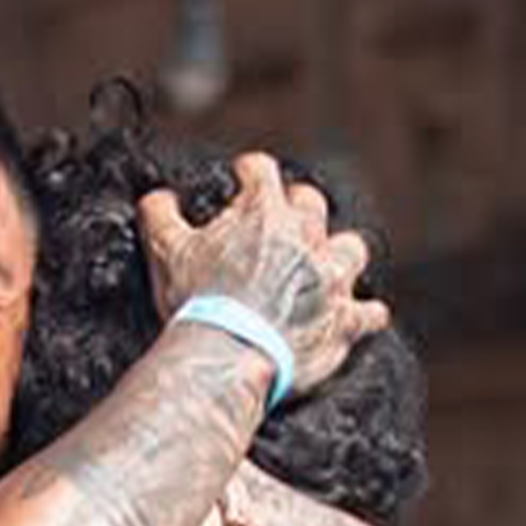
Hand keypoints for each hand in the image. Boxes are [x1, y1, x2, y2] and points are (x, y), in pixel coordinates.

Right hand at [141, 152, 389, 395]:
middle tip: (278, 221)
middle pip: (311, 203)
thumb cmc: (197, 302)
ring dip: (338, 253)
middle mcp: (307, 237)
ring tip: (323, 264)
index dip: (248, 171)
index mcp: (264, 213)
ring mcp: (330, 278)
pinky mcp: (343, 320)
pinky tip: (356, 315)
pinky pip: (369, 313)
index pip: (260, 171)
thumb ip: (160, 217)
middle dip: (296, 206)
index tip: (241, 176)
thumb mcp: (165, 252)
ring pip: (350, 249)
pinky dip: (363, 313)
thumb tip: (156, 198)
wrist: (227, 354)